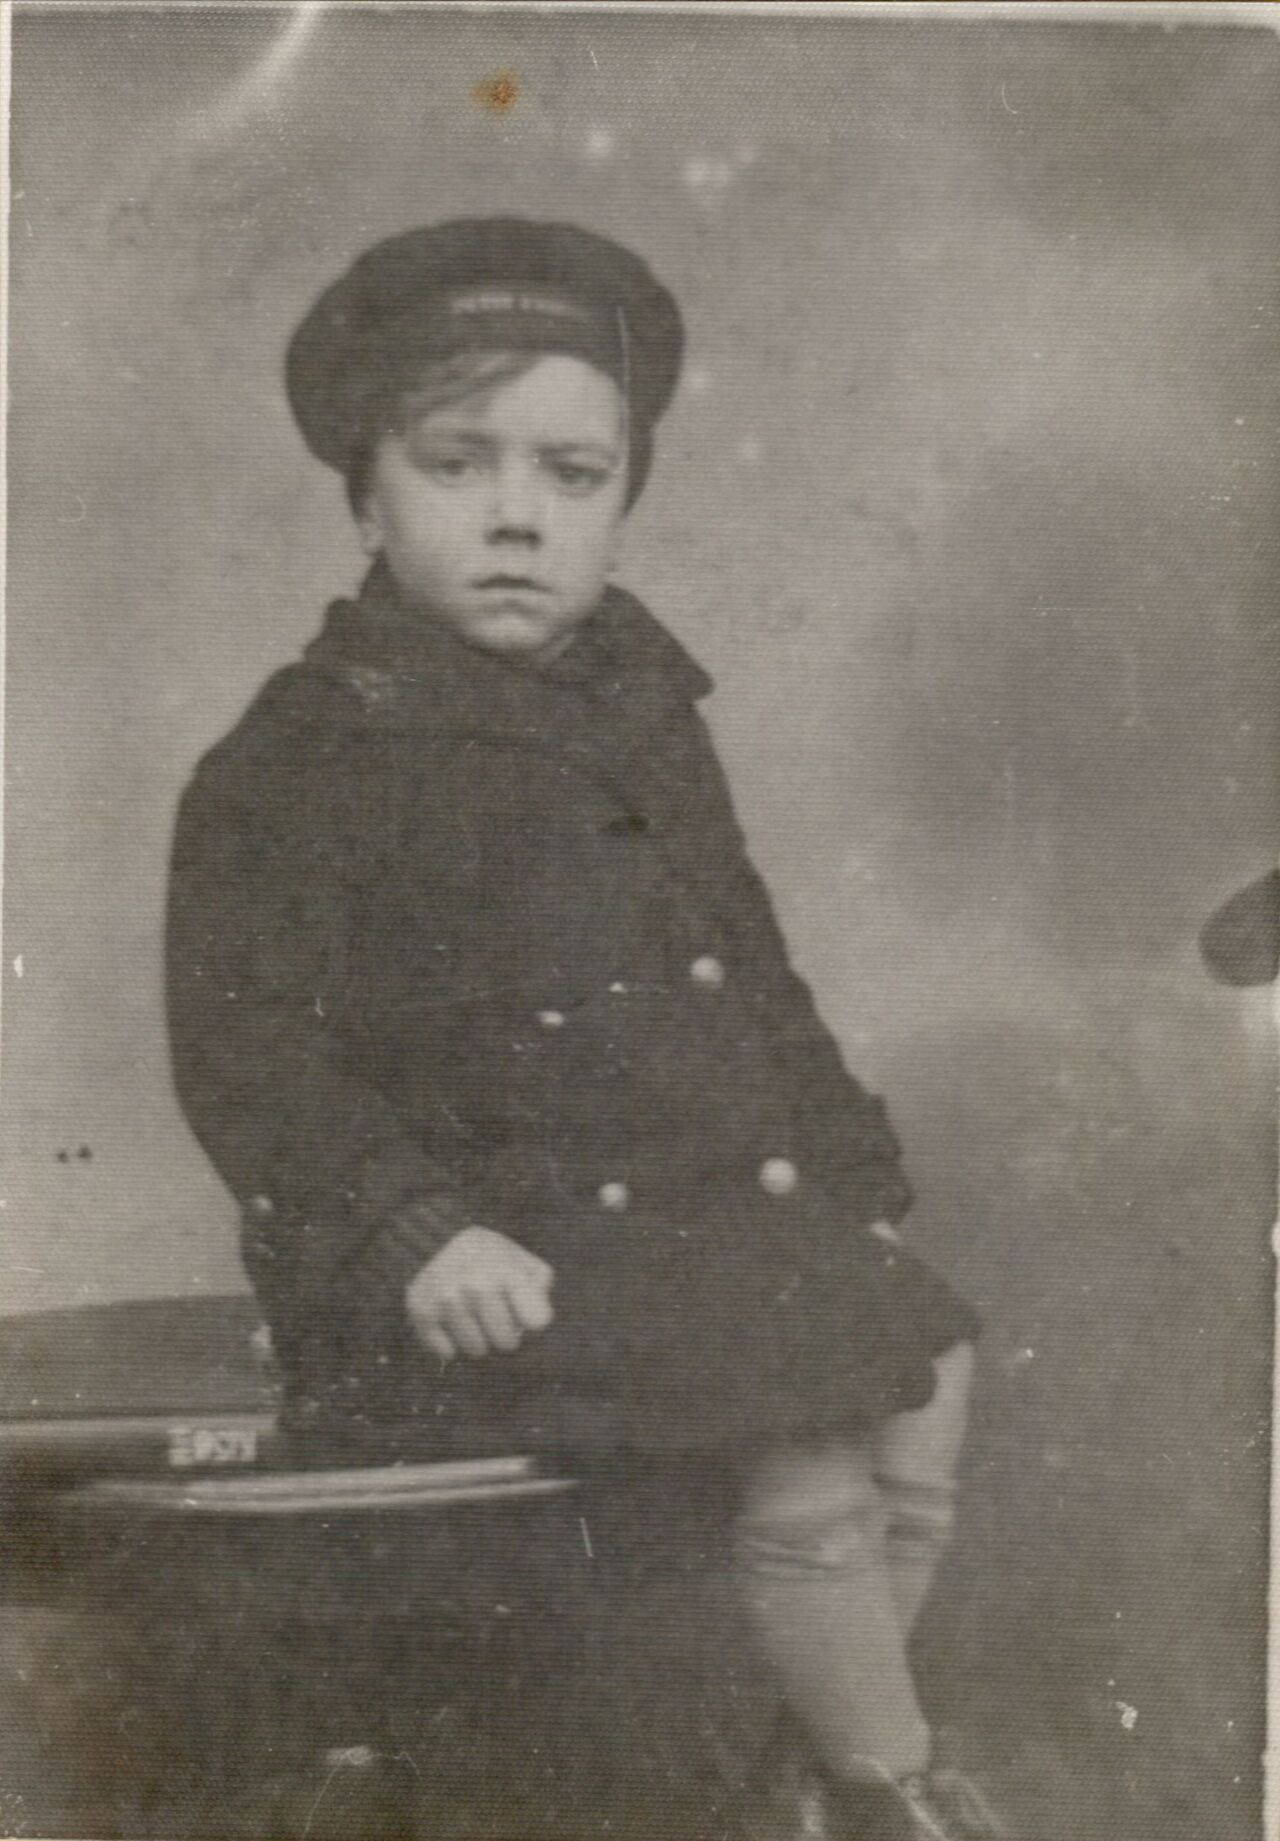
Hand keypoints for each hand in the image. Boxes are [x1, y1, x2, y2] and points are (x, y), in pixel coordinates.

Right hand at [405, 1226, 554, 1361]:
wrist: (431, 1239)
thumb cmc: (486, 1256)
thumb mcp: (518, 1257)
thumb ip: (539, 1283)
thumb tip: (537, 1318)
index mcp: (506, 1269)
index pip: (538, 1321)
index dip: (532, 1320)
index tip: (524, 1310)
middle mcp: (476, 1284)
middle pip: (507, 1343)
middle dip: (504, 1333)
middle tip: (494, 1315)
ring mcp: (447, 1299)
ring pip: (477, 1351)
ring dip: (477, 1339)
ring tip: (471, 1316)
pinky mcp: (421, 1312)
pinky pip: (447, 1352)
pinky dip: (449, 1343)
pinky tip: (448, 1321)